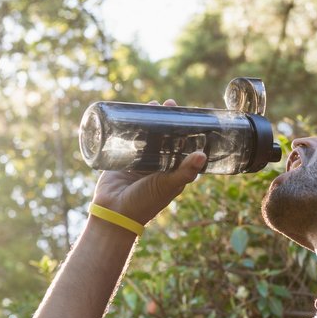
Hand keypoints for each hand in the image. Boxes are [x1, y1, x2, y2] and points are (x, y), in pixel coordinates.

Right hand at [91, 99, 206, 224]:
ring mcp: (141, 162)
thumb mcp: (167, 185)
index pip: (183, 147)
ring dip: (150, 121)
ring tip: (152, 104)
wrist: (114, 213)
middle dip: (168, 121)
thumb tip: (203, 154)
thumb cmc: (145, 203)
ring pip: (148, 136)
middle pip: (166, 138)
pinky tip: (132, 115)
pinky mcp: (124, 160)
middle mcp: (159, 166)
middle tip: (169, 104)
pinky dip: (132, 128)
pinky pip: (130, 141)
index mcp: (174, 172)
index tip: (188, 115)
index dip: (186, 132)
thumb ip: (184, 172)